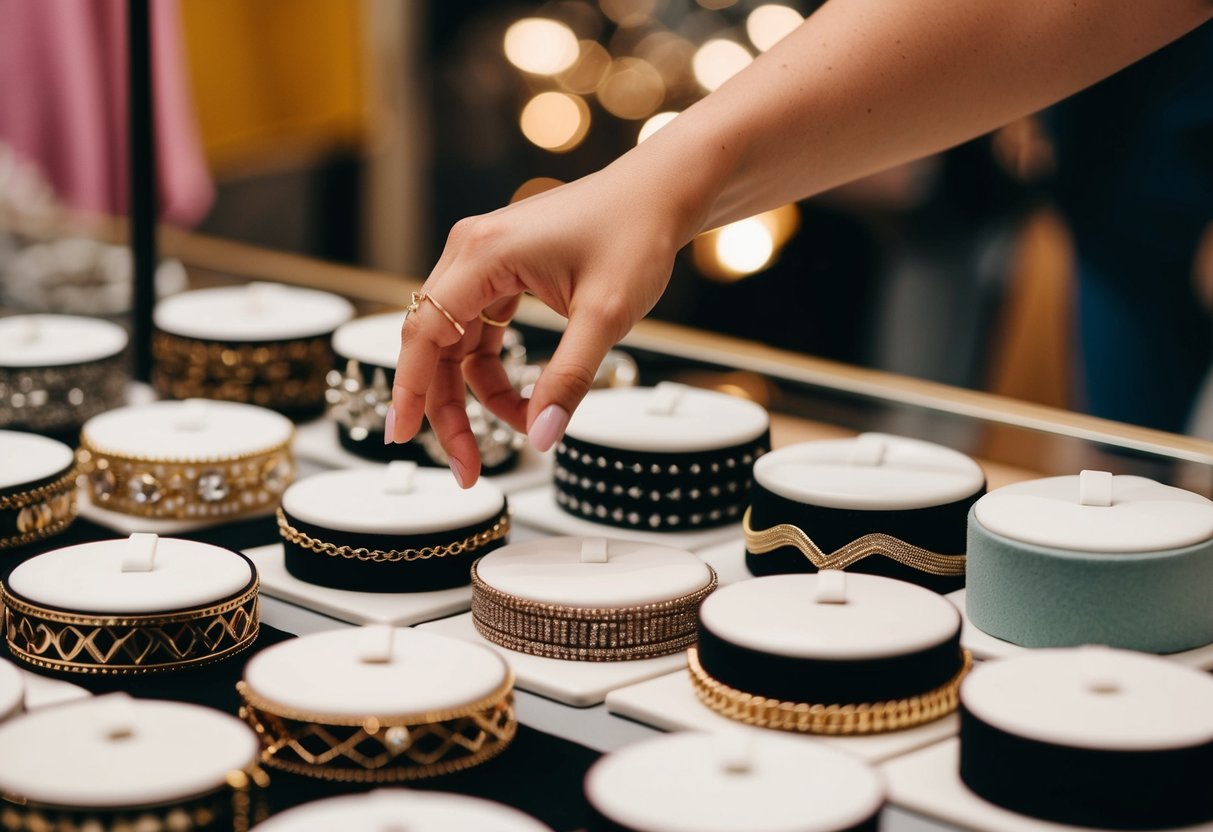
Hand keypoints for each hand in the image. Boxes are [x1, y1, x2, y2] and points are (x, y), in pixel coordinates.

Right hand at [389, 167, 691, 486]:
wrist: (660, 194)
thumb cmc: (635, 236)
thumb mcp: (606, 317)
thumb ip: (568, 379)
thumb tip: (540, 438)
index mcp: (483, 253)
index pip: (424, 333)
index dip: (408, 390)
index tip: (400, 437)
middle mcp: (471, 252)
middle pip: (433, 344)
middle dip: (448, 408)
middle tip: (469, 468)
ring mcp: (484, 260)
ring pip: (456, 344)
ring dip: (475, 394)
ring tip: (518, 429)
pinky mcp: (501, 271)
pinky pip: (480, 332)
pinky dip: (495, 370)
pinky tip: (524, 401)